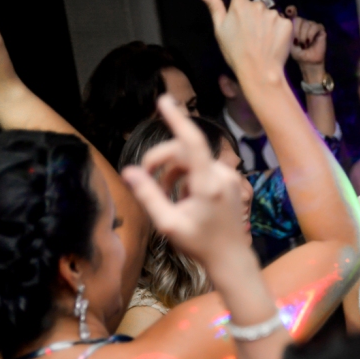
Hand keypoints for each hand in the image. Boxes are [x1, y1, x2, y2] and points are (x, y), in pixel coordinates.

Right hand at [122, 95, 251, 263]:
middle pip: (184, 151)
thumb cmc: (199, 244)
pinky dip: (187, 176)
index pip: (192, 143)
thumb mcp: (168, 224)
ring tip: (165, 195)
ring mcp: (229, 177)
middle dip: (161, 161)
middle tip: (145, 179)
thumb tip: (129, 171)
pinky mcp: (231, 180)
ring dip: (173, 171)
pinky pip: (202, 167)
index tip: (164, 101)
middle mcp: (222, 175)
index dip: (177, 120)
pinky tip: (182, 197)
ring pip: (192, 159)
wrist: (231, 258)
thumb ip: (149, 196)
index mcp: (208, 185)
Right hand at [199, 0, 292, 83]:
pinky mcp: (286, 23)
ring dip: (267, 26)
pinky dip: (279, 32)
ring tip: (263, 43)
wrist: (260, 72)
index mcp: (238, 6)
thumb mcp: (220, 31)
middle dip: (255, 17)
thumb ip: (215, 8)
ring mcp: (272, 14)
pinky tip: (273, 44)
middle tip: (251, 37)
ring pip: (269, 15)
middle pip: (256, 6)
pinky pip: (282, 23)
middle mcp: (256, 6)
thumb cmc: (237, 54)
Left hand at [289, 15, 327, 75]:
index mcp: (296, 25)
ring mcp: (312, 26)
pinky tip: (309, 42)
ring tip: (304, 45)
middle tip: (298, 42)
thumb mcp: (289, 42)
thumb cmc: (298, 53)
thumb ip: (288, 31)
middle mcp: (304, 24)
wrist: (308, 62)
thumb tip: (287, 18)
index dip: (292, 21)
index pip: (293, 16)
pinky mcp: (321, 30)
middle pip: (299, 19)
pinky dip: (311, 34)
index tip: (292, 32)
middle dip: (297, 31)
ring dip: (304, 35)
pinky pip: (315, 26)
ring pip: (307, 23)